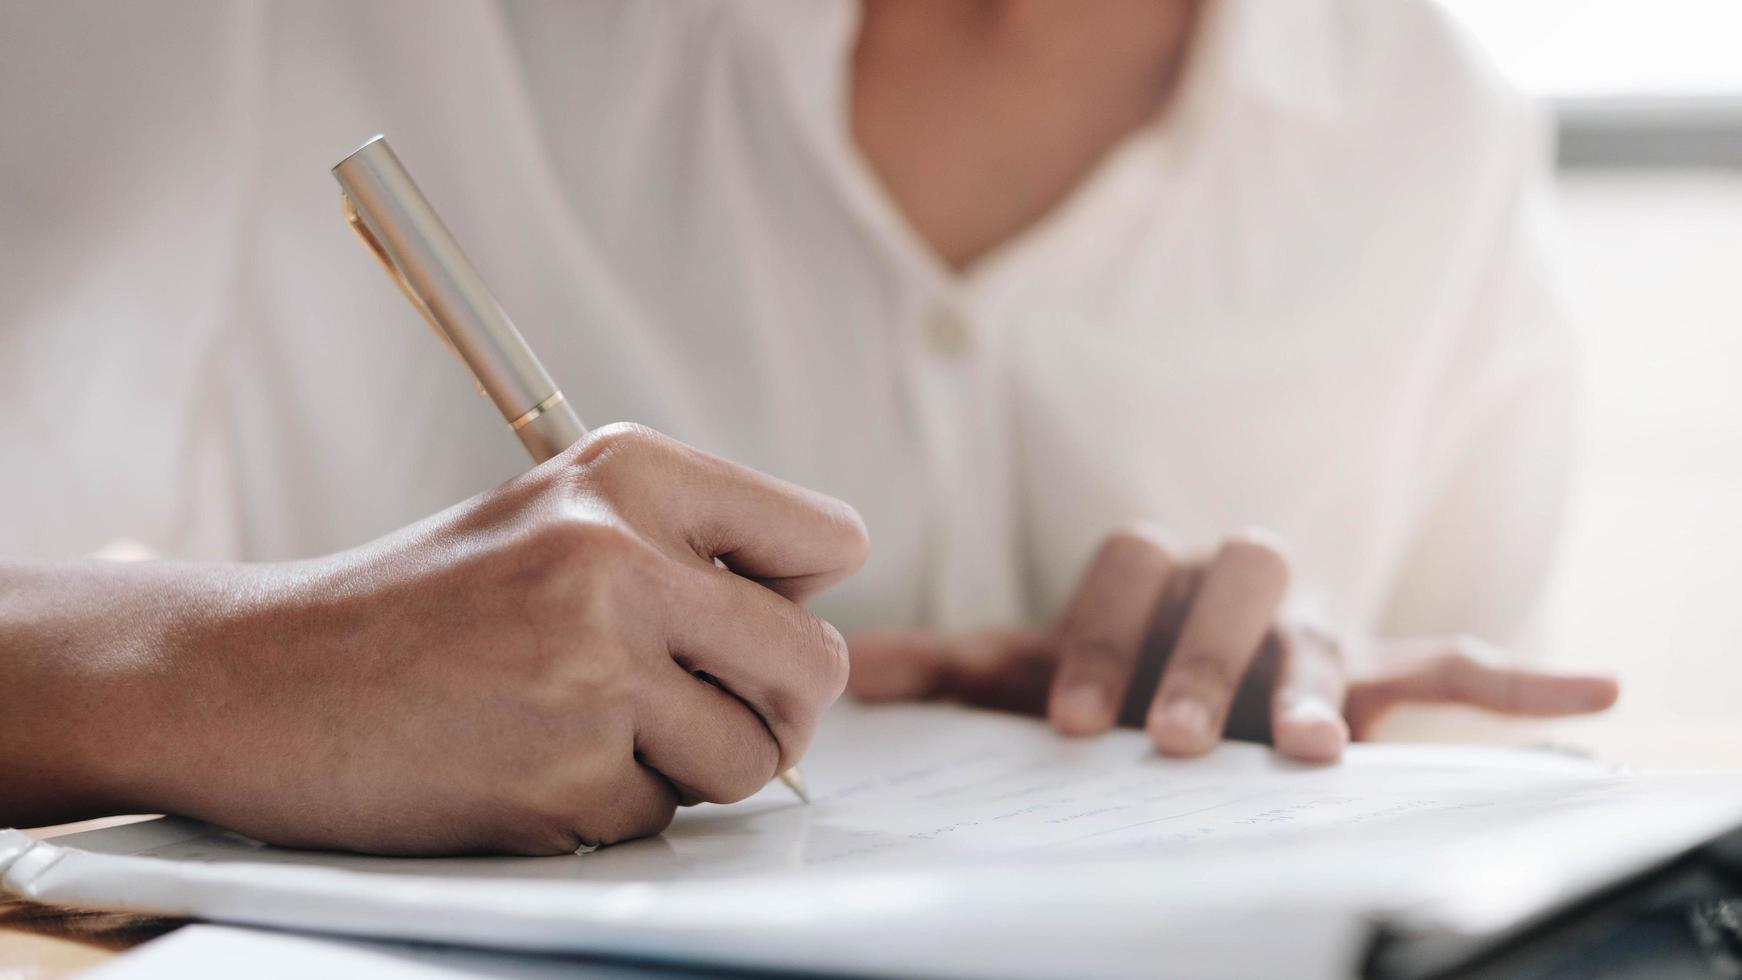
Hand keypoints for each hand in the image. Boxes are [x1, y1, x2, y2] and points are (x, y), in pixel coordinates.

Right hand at [1, 424, 866, 853]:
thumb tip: (818, 609)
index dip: (800, 597)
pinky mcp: (561, 774)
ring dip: (690, 766)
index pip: (831, 540)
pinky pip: (661, 818)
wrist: (259, 679)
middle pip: (816, 664)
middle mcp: (620, 556)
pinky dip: (611, 809)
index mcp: (631, 473)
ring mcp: (592, 668)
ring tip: (593, 729)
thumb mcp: (558, 514)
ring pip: (753, 758)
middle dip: (774, 706)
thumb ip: (690, 545)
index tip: (745, 623)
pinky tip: (531, 766)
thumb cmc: (420, 604)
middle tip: (703, 708)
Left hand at [848, 526, 1615, 761]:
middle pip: (1230, 581)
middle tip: (1173, 742)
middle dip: (1203, 659)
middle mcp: (1233, 580)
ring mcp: (1311, 621)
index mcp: (1150, 567)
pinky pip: (1456, 656)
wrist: (1195, 660)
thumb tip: (864, 669)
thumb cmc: (1110, 665)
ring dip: (1317, 685)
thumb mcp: (1031, 665)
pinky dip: (1522, 673)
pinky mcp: (1376, 670)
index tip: (1066, 721)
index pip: (1123, 566)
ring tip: (1312, 752)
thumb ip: (956, 665)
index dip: (1094, 634)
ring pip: (1325, 629)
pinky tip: (1595, 692)